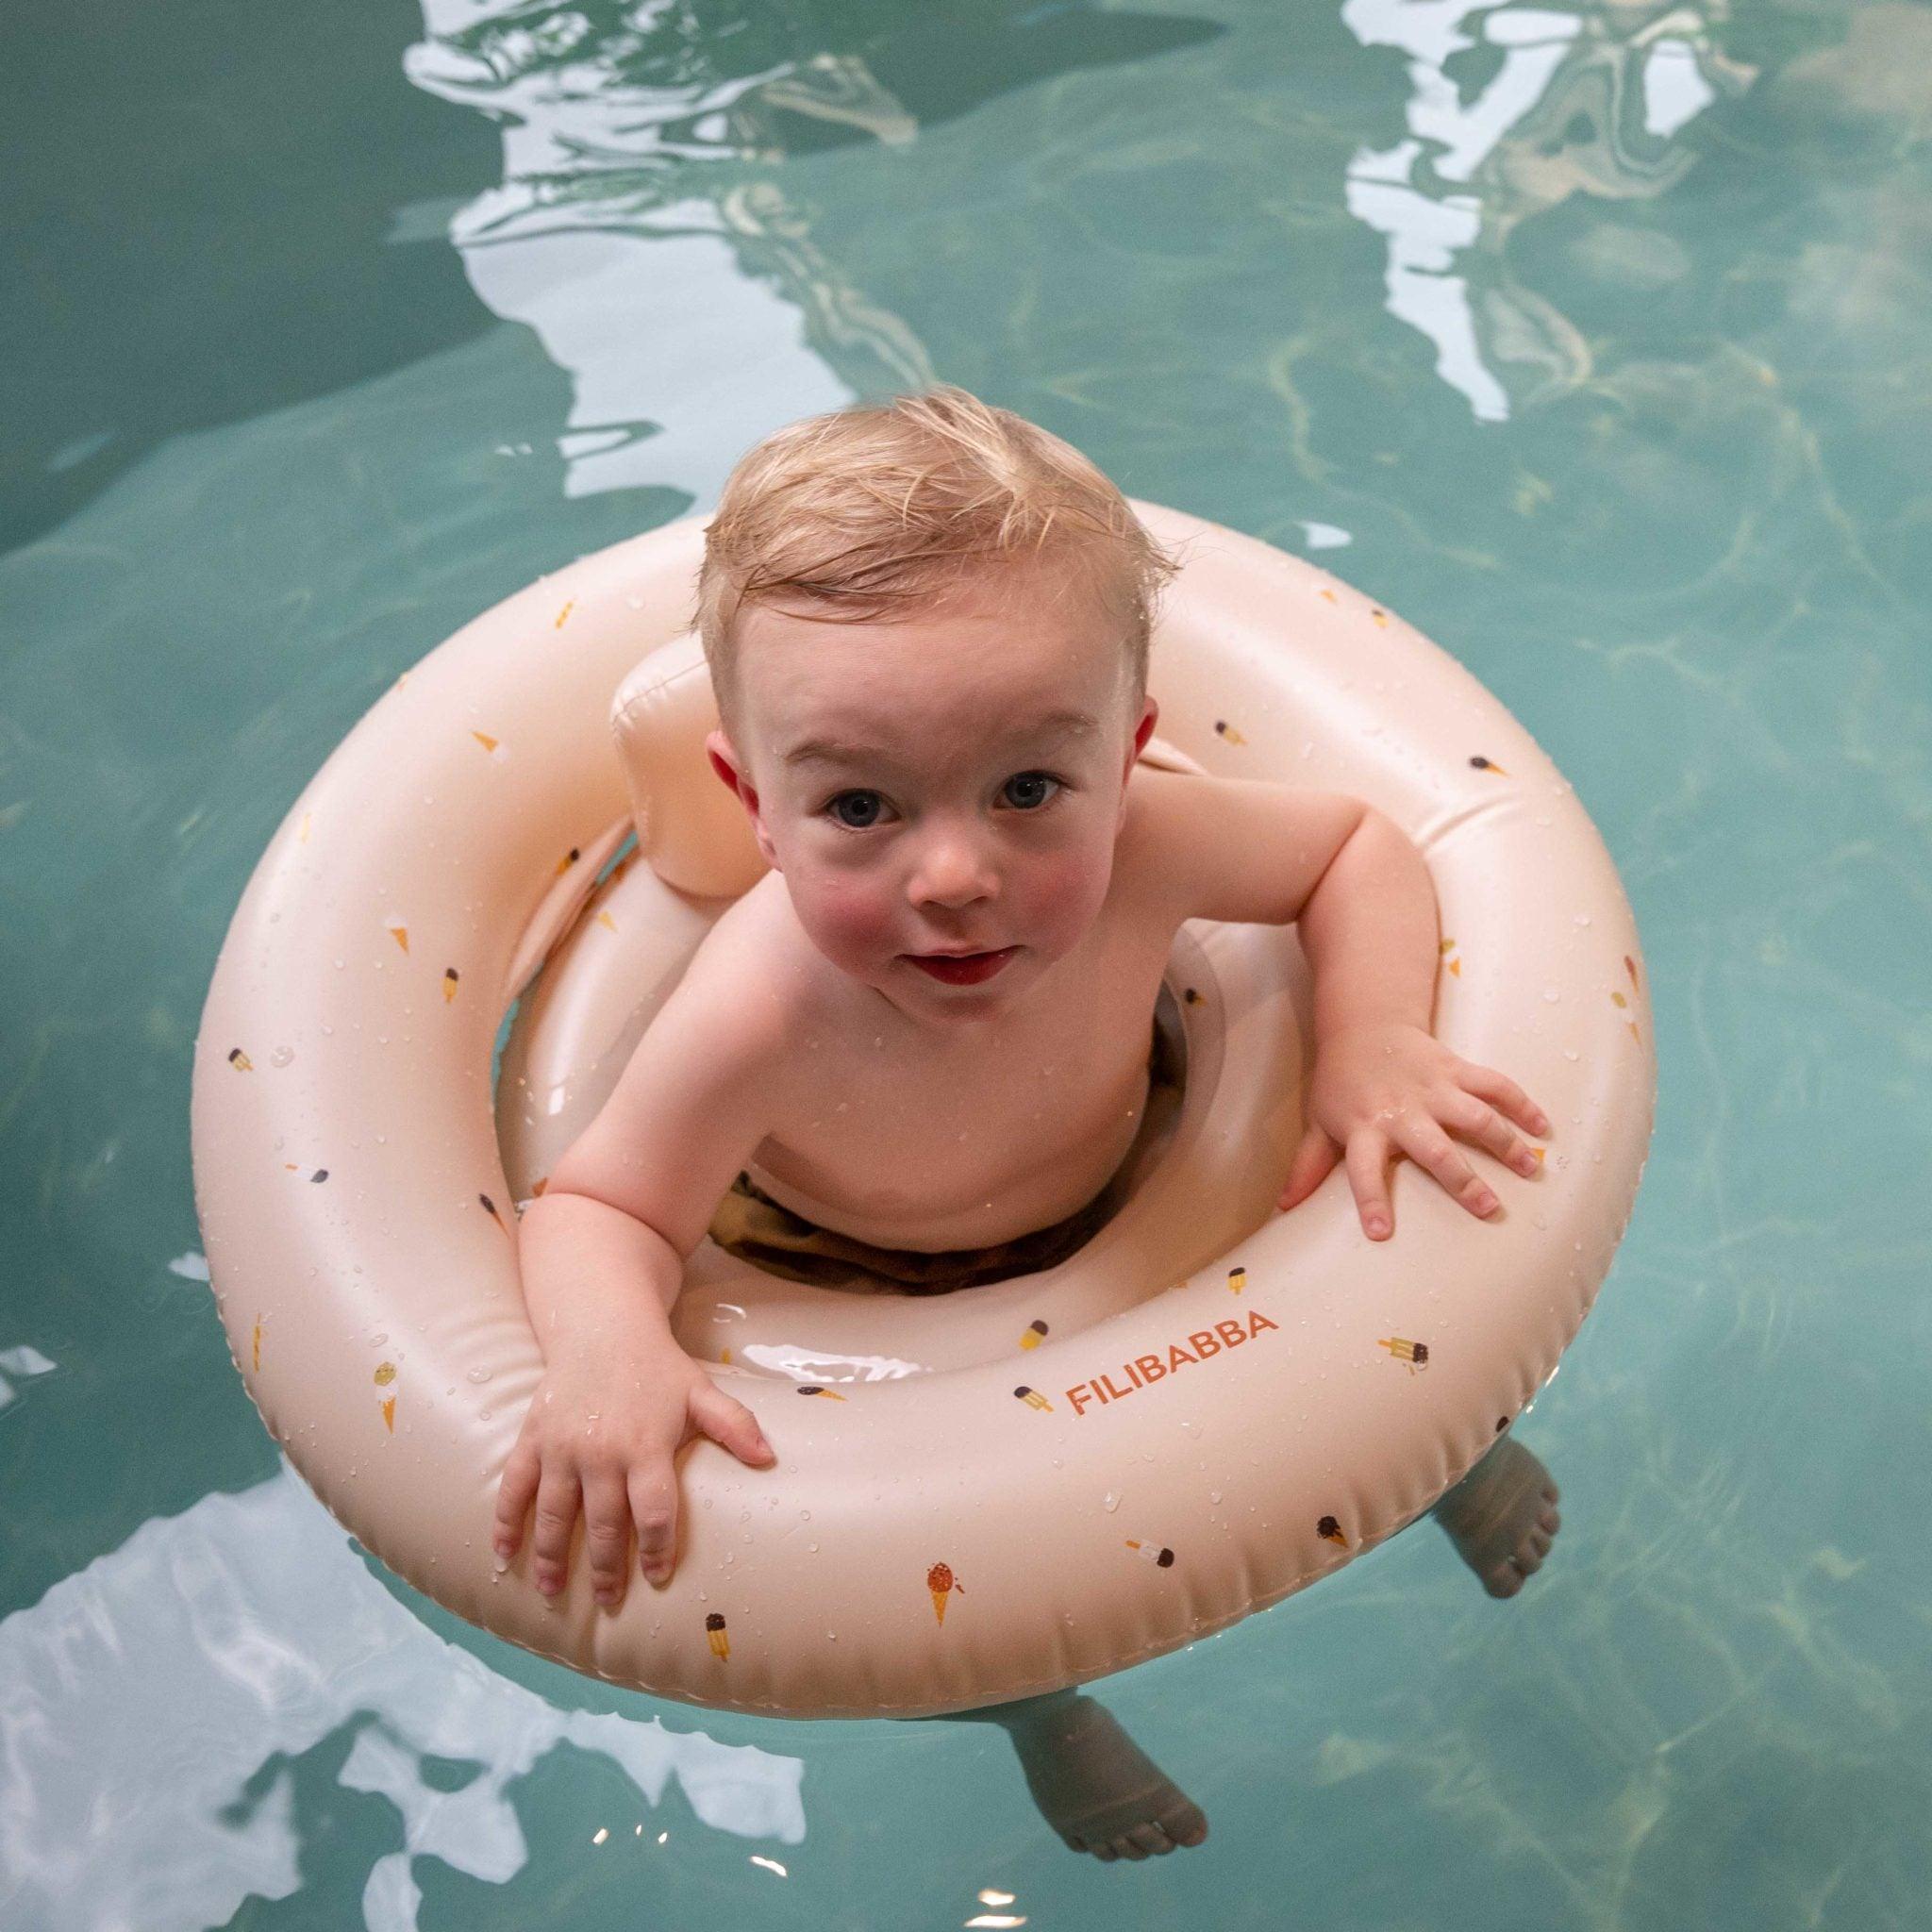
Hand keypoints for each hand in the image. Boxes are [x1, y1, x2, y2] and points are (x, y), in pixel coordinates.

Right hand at [492, 1331, 774, 1608]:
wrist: (602, 1327)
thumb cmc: (657, 1367)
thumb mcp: (700, 1392)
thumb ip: (734, 1426)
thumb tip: (770, 1458)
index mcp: (645, 1446)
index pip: (653, 1511)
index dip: (656, 1548)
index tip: (657, 1578)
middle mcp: (600, 1452)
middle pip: (603, 1523)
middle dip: (605, 1568)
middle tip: (609, 1602)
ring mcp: (561, 1448)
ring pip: (554, 1514)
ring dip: (552, 1557)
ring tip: (554, 1593)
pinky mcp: (533, 1439)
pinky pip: (514, 1487)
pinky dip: (506, 1523)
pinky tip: (504, 1555)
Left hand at [1277, 1022, 1549, 1239]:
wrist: (1364, 1023)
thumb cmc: (1341, 1082)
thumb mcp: (1320, 1122)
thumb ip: (1309, 1166)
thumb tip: (1284, 1207)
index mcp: (1364, 1128)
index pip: (1361, 1170)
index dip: (1370, 1200)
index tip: (1381, 1234)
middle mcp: (1401, 1110)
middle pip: (1434, 1147)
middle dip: (1461, 1179)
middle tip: (1488, 1209)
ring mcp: (1433, 1087)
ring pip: (1474, 1115)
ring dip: (1505, 1142)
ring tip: (1531, 1169)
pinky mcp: (1456, 1068)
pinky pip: (1494, 1084)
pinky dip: (1521, 1103)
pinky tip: (1543, 1127)